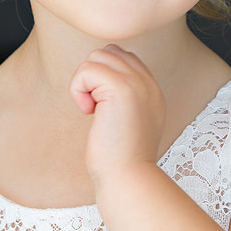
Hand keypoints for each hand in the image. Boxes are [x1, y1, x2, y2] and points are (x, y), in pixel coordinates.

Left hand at [69, 44, 165, 186]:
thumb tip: (96, 84)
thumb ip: (123, 99)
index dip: (103, 76)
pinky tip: (88, 112)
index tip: (102, 107)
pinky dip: (78, 89)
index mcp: (152, 90)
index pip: (123, 57)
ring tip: (92, 109)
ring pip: (96, 57)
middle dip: (92, 76)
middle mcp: (148, 83)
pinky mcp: (121, 88)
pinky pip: (87, 70)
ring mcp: (137, 83)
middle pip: (108, 52)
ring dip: (84, 82)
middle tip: (95, 107)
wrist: (128, 177)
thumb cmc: (121, 159)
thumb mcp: (129, 123)